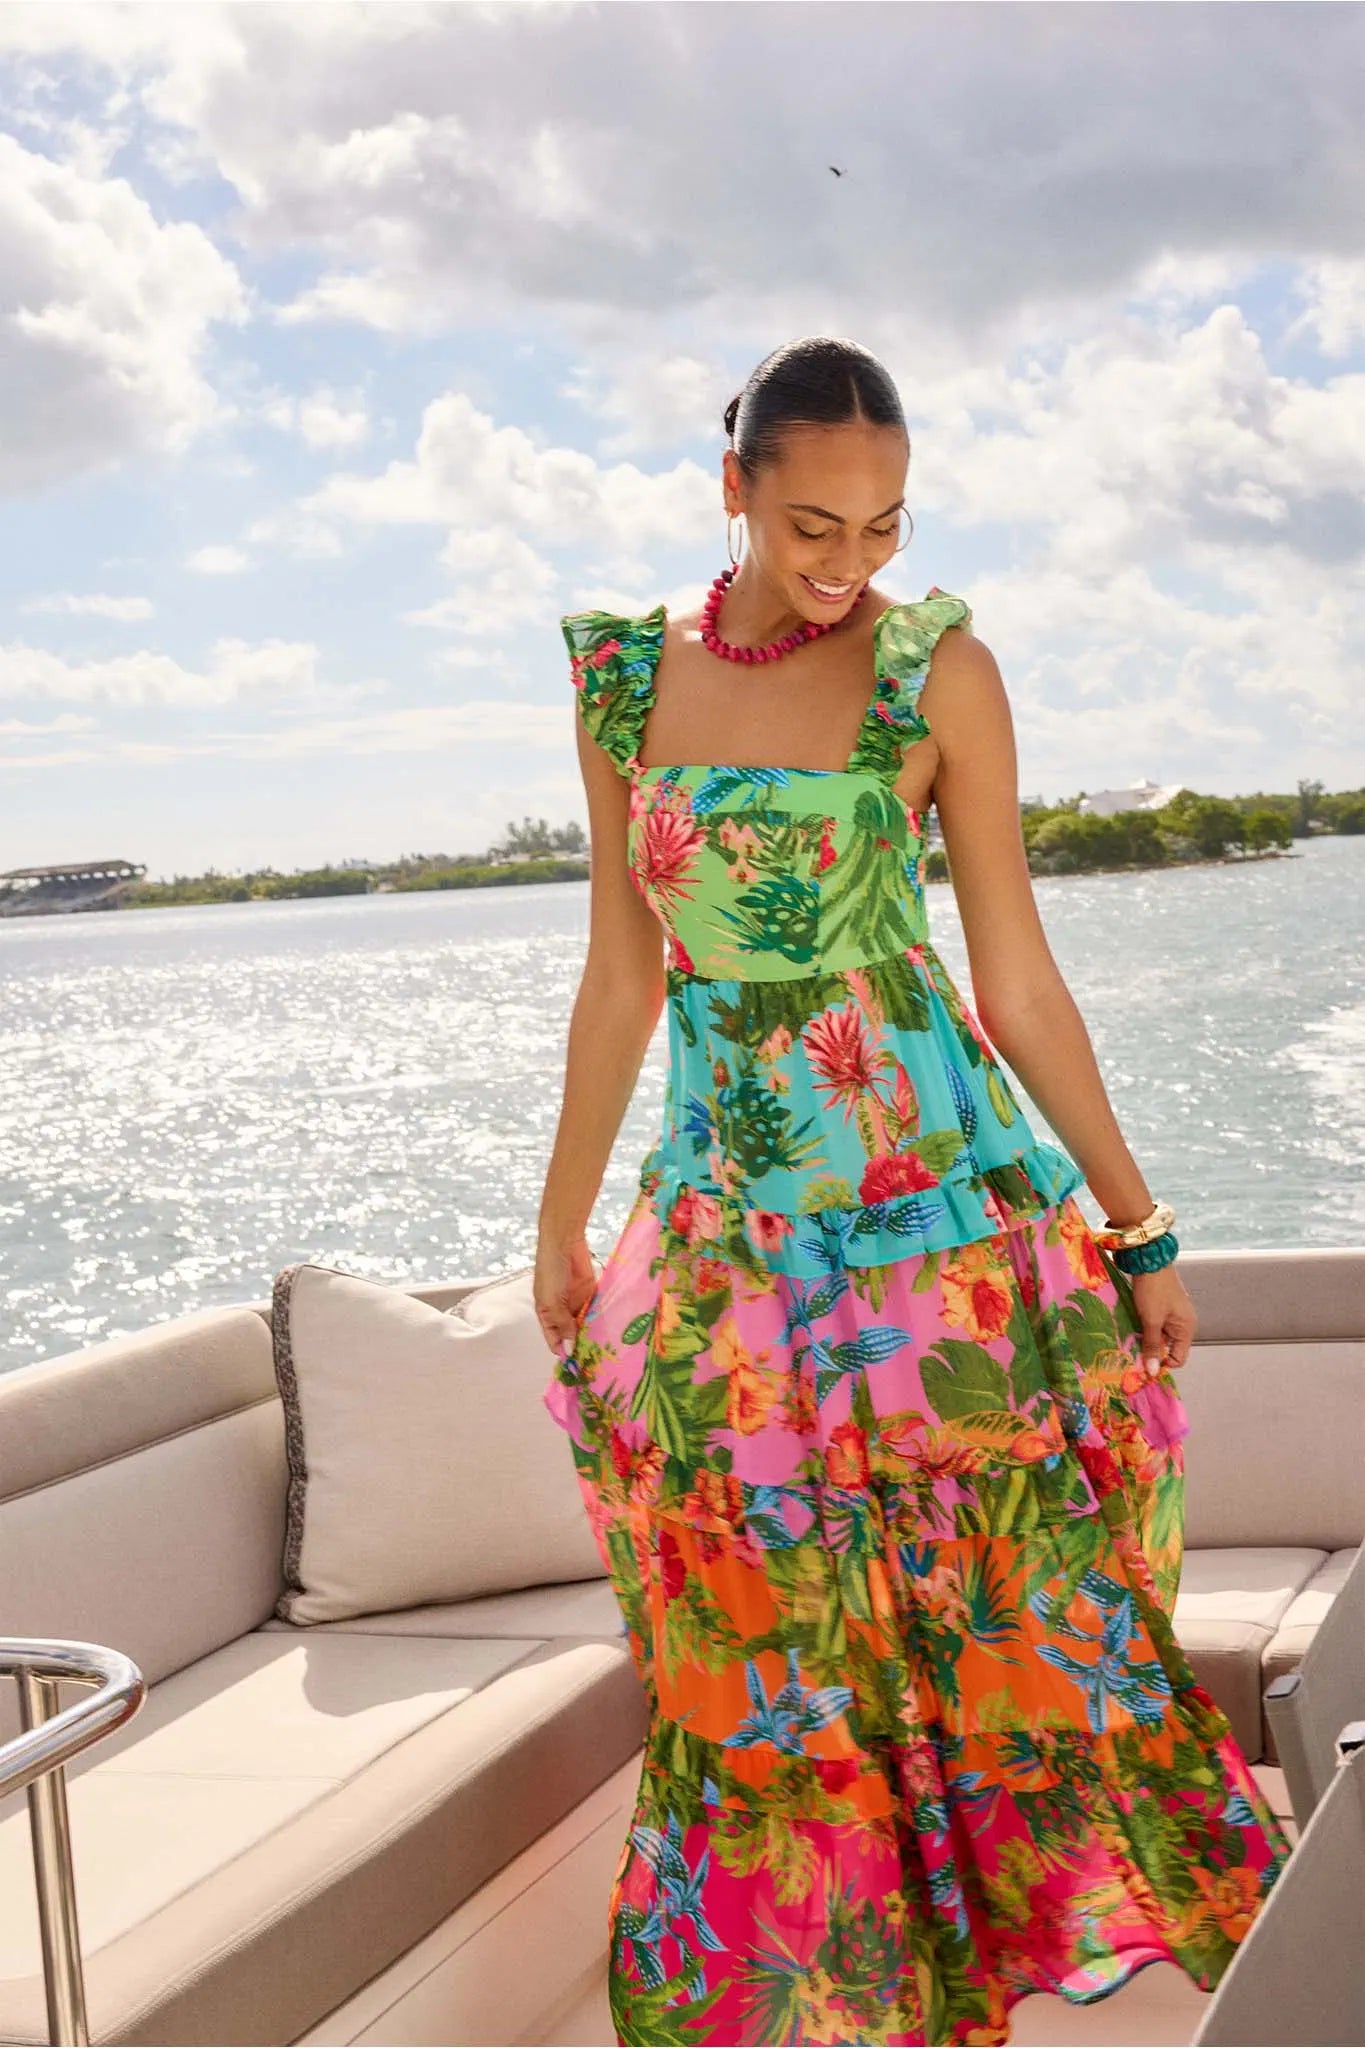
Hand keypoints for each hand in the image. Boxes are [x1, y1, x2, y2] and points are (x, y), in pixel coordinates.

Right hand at [534, 1232, 599, 1357]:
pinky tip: (611, 1331)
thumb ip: (561, 1322)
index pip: (554, 1339)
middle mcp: (562, 1312)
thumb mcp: (551, 1300)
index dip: (563, 1351)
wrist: (564, 1242)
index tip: (576, 1367)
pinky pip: (596, 1311)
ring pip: (585, 1325)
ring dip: (592, 1334)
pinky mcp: (591, 1294)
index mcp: (547, 1314)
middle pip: (571, 1334)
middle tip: (595, 1362)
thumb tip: (570, 1345)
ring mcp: (577, 1303)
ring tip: (605, 1350)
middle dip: (580, 1345)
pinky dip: (601, 1320)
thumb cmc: (550, 1270)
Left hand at [1129, 1262, 1197, 1376]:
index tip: (1143, 1365)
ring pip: (1160, 1337)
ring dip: (1146, 1339)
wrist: (1149, 1260)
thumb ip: (1152, 1345)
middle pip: (1168, 1348)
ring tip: (1131, 1338)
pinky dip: (1145, 1328)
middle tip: (1133, 1353)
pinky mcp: (1163, 1308)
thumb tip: (1153, 1370)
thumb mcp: (1151, 1320)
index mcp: (1187, 1328)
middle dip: (1151, 1352)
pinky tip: (1133, 1326)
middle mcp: (1183, 1324)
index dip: (1162, 1364)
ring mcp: (1173, 1315)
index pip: (1178, 1359)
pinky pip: (1155, 1326)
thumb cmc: (1153, 1289)